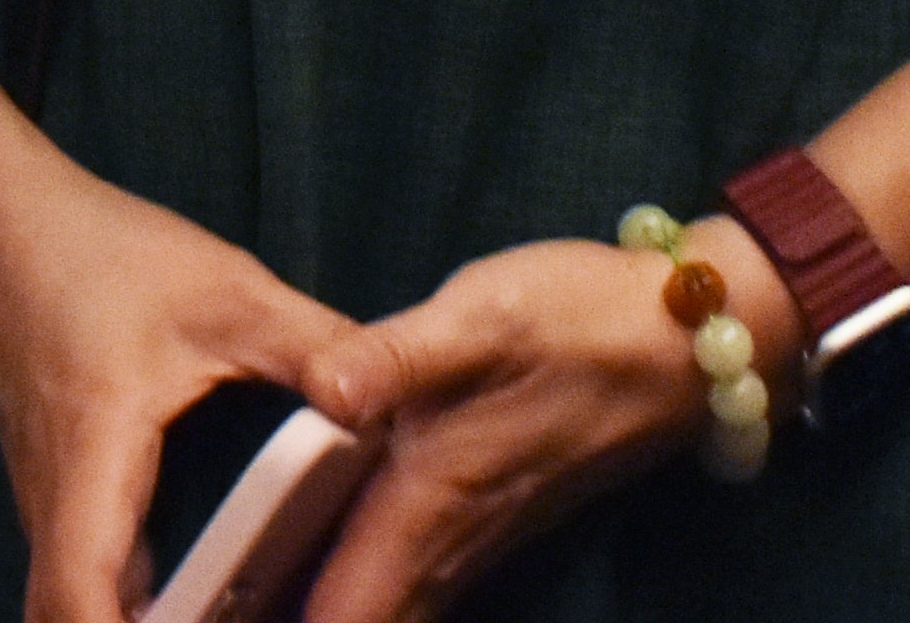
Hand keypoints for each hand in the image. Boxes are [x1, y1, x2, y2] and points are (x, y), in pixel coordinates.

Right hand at [0, 146, 383, 622]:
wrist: (1, 230)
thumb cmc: (107, 257)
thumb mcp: (228, 291)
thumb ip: (311, 346)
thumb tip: (379, 408)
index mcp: (95, 456)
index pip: (80, 590)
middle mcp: (56, 501)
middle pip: (67, 620)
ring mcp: (48, 508)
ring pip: (67, 609)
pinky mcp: (57, 505)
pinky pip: (80, 586)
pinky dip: (127, 617)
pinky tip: (203, 617)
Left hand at [302, 228, 781, 622]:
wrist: (682, 336)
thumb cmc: (575, 319)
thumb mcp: (479, 317)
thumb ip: (395, 357)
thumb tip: (321, 390)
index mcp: (431, 494)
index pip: (351, 603)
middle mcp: (454, 531)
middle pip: (370, 617)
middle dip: (307, 620)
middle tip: (226, 616)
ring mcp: (482, 528)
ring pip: (401, 605)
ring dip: (339, 611)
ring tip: (258, 606)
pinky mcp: (497, 510)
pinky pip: (424, 580)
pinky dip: (375, 593)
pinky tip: (332, 574)